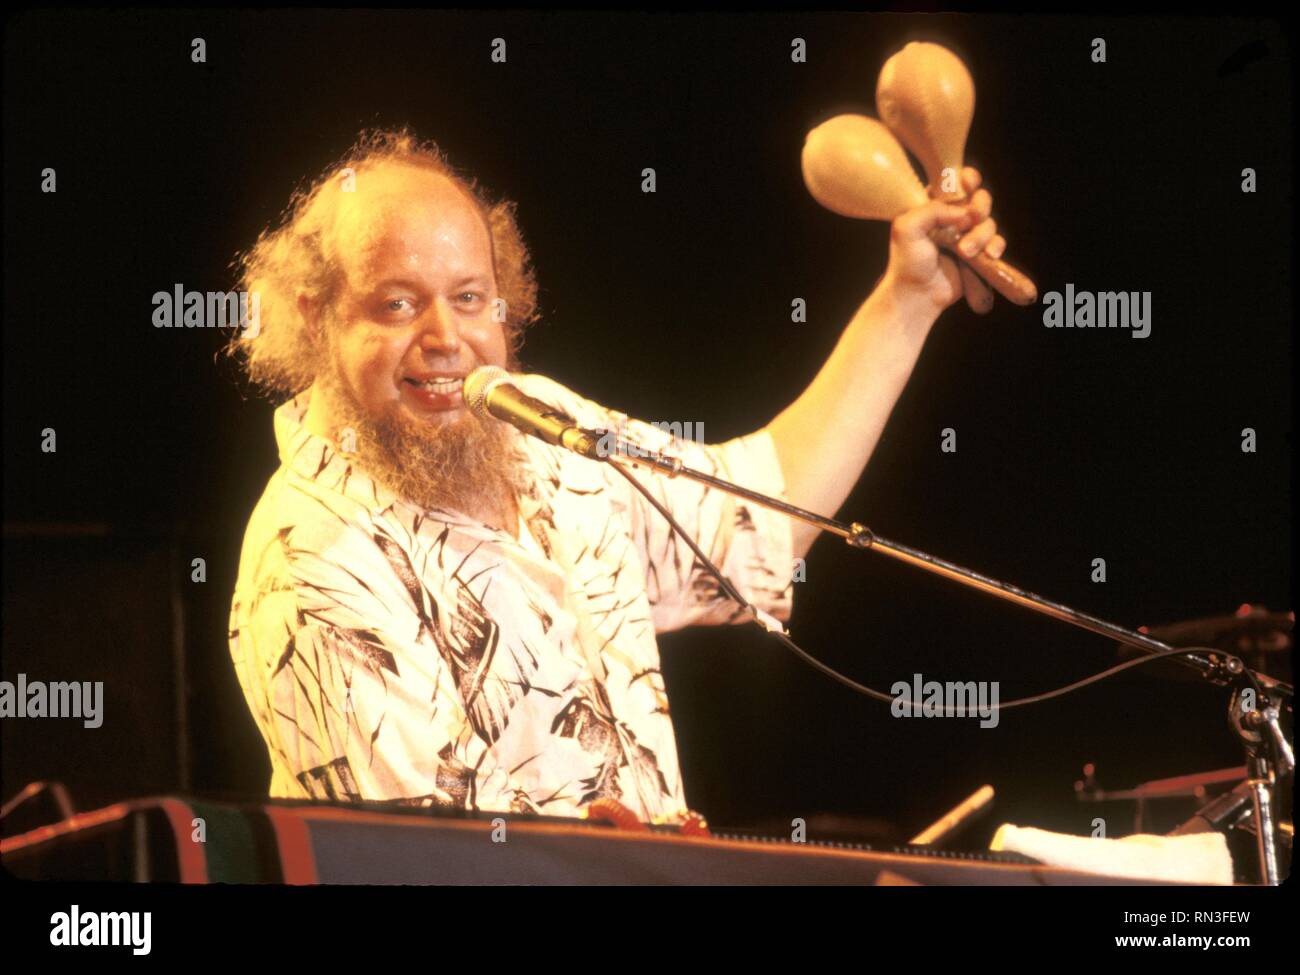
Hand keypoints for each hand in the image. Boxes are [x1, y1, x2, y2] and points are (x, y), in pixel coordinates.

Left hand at [883, 167, 1006, 313]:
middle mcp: (952, 218)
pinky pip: (997, 242)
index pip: (956, 183)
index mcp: (933, 205)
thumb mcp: (908, 228)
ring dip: (981, 236)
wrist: (917, 295)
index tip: (969, 182)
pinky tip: (989, 255)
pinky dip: (996, 246)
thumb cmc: (907, 262)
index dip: (967, 179)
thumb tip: (964, 212)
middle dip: (980, 208)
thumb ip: (933, 209)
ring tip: (965, 252)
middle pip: (979, 199)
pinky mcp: (978, 254)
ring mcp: (967, 235)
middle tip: (971, 220)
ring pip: (989, 223)